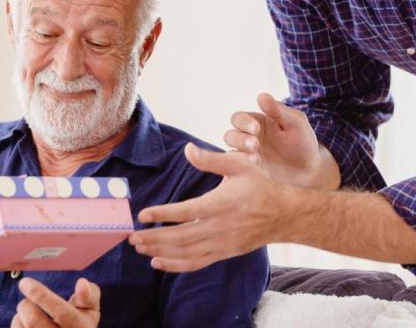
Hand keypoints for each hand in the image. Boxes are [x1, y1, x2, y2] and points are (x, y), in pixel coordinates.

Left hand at [11, 277, 100, 327]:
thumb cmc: (79, 323)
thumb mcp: (90, 310)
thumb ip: (89, 294)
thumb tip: (82, 283)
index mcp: (81, 327)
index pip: (61, 312)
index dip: (42, 295)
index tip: (25, 282)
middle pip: (34, 321)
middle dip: (26, 304)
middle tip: (28, 300)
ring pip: (21, 327)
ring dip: (20, 315)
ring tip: (30, 313)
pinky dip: (17, 324)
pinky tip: (25, 324)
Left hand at [128, 143, 286, 272]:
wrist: (283, 215)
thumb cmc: (259, 186)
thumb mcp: (239, 165)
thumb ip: (211, 159)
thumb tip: (187, 149)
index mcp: (221, 203)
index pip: (187, 212)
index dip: (163, 214)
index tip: (143, 215)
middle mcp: (220, 227)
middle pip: (181, 236)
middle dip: (154, 237)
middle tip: (131, 236)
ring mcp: (221, 243)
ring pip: (186, 252)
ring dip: (160, 250)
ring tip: (138, 247)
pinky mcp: (223, 253)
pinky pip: (196, 263)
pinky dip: (175, 265)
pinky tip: (157, 262)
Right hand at [225, 93, 339, 189]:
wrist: (310, 170)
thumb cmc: (303, 141)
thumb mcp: (295, 123)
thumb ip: (278, 111)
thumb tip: (261, 96)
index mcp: (257, 122)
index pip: (239, 118)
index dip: (244, 122)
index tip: (256, 128)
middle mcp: (248, 138)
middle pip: (230, 135)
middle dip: (239, 139)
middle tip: (255, 145)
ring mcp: (248, 155)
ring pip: (230, 153)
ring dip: (239, 153)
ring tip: (255, 158)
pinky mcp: (250, 171)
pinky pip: (237, 169)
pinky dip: (242, 167)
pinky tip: (257, 166)